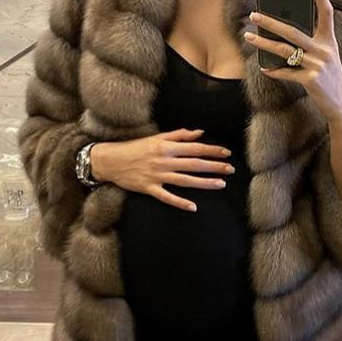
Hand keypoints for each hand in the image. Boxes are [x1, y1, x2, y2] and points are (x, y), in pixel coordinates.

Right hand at [90, 129, 234, 211]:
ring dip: (204, 183)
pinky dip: (179, 202)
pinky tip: (193, 207)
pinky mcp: (149, 188)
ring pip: (185, 180)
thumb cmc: (136, 148)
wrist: (110, 160)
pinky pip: (167, 197)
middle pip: (194, 164)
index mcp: (166, 147)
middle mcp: (164, 160)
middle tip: (230, 169)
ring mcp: (157, 176)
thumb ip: (179, 135)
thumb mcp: (157, 137)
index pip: (194, 148)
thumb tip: (200, 133)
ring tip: (220, 184)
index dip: (212, 150)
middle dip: (214, 166)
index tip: (227, 153)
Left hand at [244, 0, 341, 124]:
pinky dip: (274, 71)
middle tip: (254, 14)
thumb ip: (312, 45)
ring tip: (249, 37)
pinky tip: (264, 68)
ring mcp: (317, 65)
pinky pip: (285, 72)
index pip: (326, 13)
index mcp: (329, 42)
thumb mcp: (326, 58)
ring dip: (263, 43)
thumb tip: (286, 34)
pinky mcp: (310, 80)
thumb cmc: (331, 79)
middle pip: (293, 31)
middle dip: (271, 22)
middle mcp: (324, 50)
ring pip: (284, 50)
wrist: (341, 106)